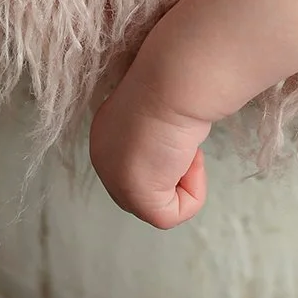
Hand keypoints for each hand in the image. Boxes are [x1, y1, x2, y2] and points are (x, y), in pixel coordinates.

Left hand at [90, 75, 210, 228]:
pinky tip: (188, 161)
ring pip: (161, 204)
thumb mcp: (164, 108)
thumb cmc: (174, 82)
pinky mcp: (137, 199)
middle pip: (146, 188)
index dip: (168, 152)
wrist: (173, 81)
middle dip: (173, 171)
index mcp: (106, 134)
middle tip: (184, 142)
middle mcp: (104, 158)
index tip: (177, 127)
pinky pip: (171, 216)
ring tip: (185, 148)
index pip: (138, 162)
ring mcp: (116, 180)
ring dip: (184, 179)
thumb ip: (159, 132)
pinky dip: (192, 194)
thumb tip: (178, 146)